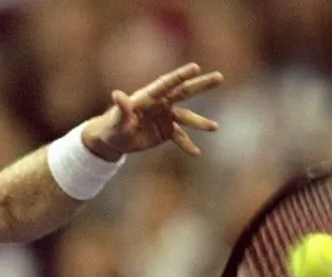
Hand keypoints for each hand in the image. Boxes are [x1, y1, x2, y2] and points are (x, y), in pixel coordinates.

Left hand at [83, 63, 223, 160]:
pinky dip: (187, 144)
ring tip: (214, 127)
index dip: (180, 75)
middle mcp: (161, 103)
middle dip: (201, 85)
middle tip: (219, 77)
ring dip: (200, 122)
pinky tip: (196, 153)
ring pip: (187, 117)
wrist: (115, 140)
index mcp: (148, 96)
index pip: (167, 84)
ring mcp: (166, 116)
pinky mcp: (167, 130)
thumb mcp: (116, 119)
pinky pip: (180, 137)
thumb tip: (117, 94)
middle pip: (184, 92)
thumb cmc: (113, 126)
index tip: (196, 67)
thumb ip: (121, 108)